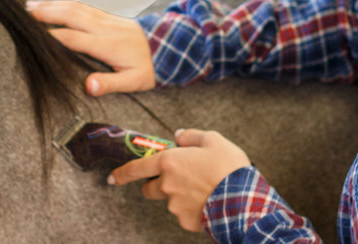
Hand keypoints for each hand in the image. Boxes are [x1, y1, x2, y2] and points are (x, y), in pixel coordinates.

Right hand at [25, 0, 154, 94]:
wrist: (169, 46)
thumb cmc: (149, 67)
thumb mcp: (135, 81)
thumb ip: (111, 83)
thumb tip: (89, 86)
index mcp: (107, 45)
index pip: (73, 38)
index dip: (51, 37)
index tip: (32, 38)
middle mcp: (103, 27)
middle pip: (70, 15)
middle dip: (46, 13)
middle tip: (23, 14)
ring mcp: (104, 18)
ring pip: (74, 7)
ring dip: (51, 5)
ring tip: (29, 6)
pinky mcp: (106, 15)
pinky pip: (81, 6)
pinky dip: (63, 4)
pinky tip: (51, 5)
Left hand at [108, 129, 251, 232]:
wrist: (245, 200)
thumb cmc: (229, 167)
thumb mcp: (214, 140)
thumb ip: (191, 136)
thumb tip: (178, 136)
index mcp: (169, 162)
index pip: (136, 168)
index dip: (122, 173)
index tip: (112, 178)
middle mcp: (166, 185)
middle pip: (150, 189)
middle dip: (156, 186)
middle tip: (178, 181)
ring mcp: (175, 205)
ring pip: (170, 201)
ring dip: (180, 197)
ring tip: (205, 190)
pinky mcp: (186, 221)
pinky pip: (185, 214)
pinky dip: (193, 210)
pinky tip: (209, 203)